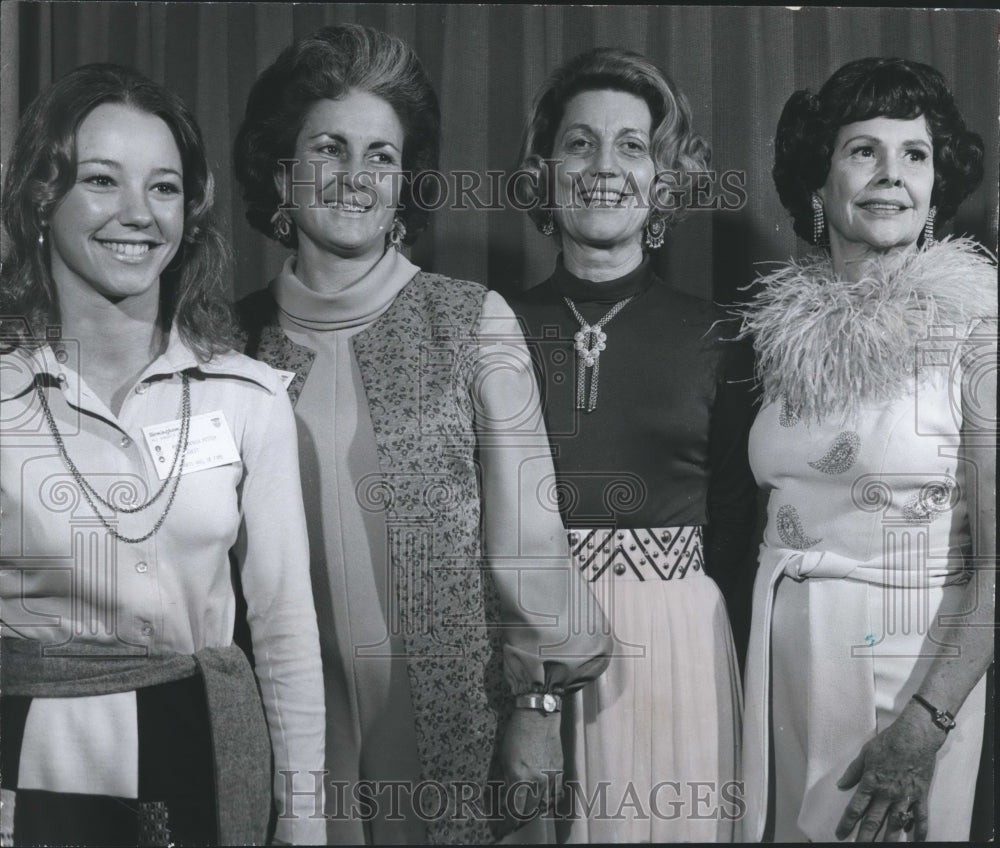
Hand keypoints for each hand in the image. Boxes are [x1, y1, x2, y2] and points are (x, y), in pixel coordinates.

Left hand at [500, 706, 563, 817]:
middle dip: (523, 813)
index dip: (512, 815)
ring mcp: (550, 778)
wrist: (538, 718)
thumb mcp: (505, 757)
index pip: (516, 807)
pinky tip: (546, 799)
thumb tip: (510, 794)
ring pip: (546, 804)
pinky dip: (552, 800)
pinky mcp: (560, 772)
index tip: (510, 816)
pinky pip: (558, 794)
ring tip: (532, 806)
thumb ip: (509, 778)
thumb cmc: (517, 734)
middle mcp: (536, 781)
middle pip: (531, 809)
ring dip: (538, 808)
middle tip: (519, 812)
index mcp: (519, 778)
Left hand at [835, 704, 945, 840]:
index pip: (856, 808)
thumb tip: (841, 785)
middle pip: (874, 820)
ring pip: (896, 824)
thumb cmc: (888, 742)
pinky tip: (916, 841)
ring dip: (889, 838)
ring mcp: (905, 796)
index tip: (841, 833)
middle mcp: (887, 793)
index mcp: (871, 782)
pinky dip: (920, 831)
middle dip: (865, 837)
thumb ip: (853, 771)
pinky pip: (921, 818)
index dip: (847, 823)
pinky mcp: (921, 795)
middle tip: (858, 847)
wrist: (914, 736)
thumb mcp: (865, 753)